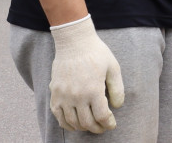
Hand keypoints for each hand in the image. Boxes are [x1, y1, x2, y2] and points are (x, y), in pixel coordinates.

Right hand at [49, 15, 123, 133]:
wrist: (74, 42)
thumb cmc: (96, 53)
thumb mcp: (113, 68)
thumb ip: (117, 89)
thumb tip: (117, 106)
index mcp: (94, 90)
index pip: (102, 116)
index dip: (108, 124)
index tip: (112, 124)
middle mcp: (77, 96)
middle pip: (87, 122)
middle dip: (97, 128)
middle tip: (103, 127)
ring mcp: (64, 96)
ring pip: (72, 122)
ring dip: (83, 127)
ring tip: (90, 125)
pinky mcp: (55, 94)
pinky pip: (58, 116)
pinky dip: (66, 124)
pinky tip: (74, 124)